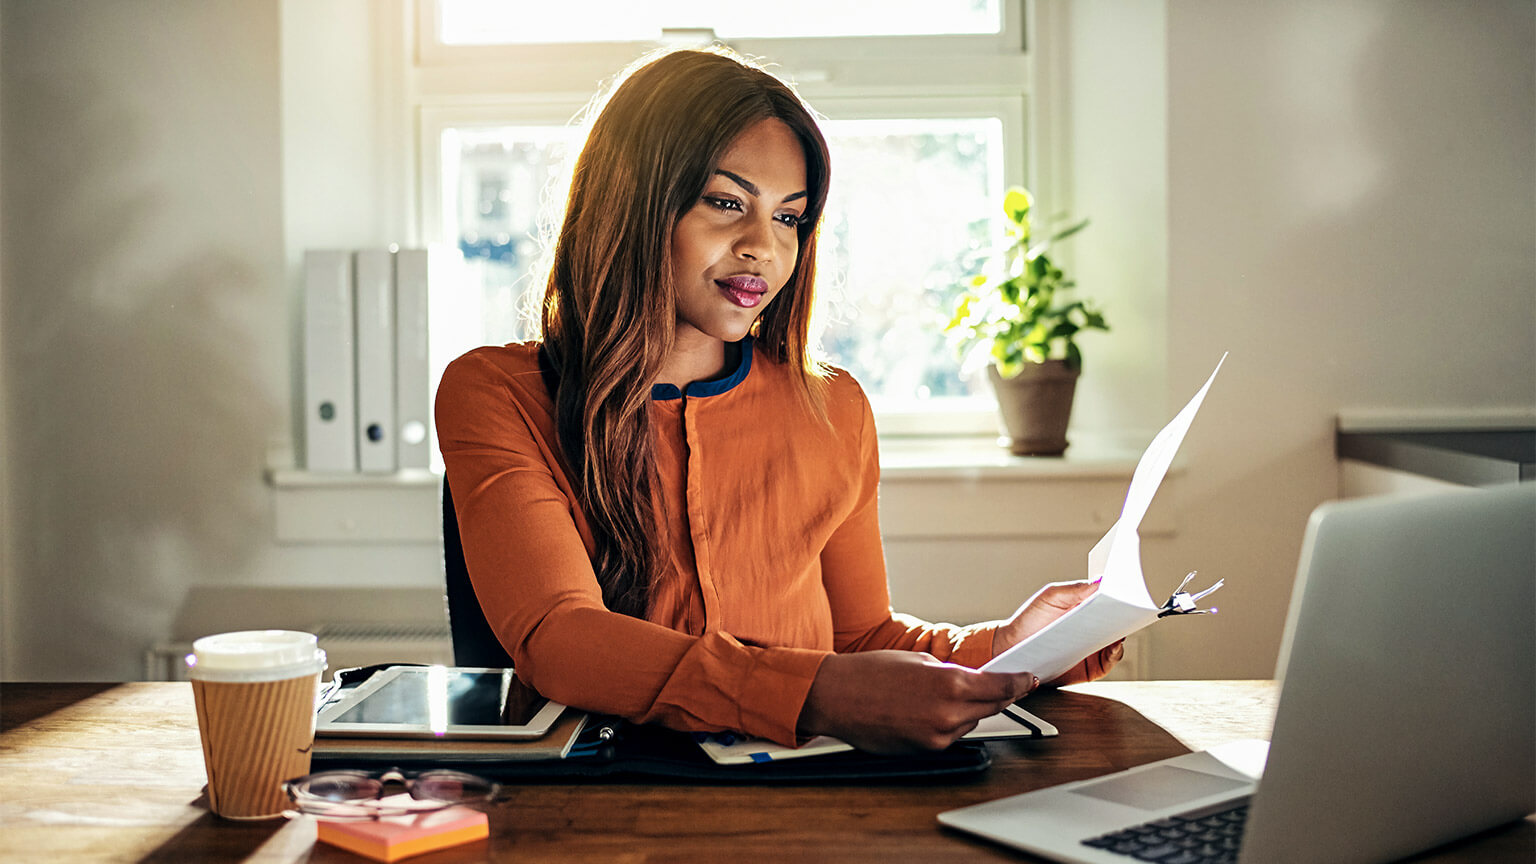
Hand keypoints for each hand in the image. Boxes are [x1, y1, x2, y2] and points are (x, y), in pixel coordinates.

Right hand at [797, 650, 1038, 752]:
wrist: (836, 697)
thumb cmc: (870, 673)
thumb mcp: (918, 661)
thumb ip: (951, 673)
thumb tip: (972, 681)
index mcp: (951, 683)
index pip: (1001, 686)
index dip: (1019, 683)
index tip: (1027, 680)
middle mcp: (949, 713)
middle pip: (992, 706)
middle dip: (999, 695)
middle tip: (1006, 687)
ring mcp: (938, 735)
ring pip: (970, 722)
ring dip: (969, 709)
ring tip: (945, 694)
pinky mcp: (926, 749)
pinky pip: (950, 735)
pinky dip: (949, 723)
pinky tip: (931, 710)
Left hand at [990, 579, 1125, 685]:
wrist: (1012, 649)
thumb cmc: (1030, 620)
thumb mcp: (1051, 598)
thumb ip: (1075, 589)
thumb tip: (1101, 581)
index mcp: (1085, 608)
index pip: (1110, 602)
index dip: (1120, 597)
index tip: (1127, 593)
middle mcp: (1092, 628)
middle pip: (1118, 621)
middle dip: (1126, 615)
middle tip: (1130, 610)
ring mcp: (1093, 648)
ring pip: (1117, 641)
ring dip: (1122, 634)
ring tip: (1122, 628)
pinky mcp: (1092, 668)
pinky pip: (1110, 662)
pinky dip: (1115, 654)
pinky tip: (1114, 646)